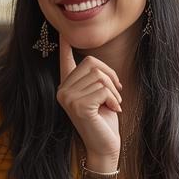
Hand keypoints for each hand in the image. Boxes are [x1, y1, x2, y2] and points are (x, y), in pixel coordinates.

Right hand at [56, 43, 121, 170]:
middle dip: (110, 76)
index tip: (63, 32)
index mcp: (66, 86)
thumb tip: (94, 65)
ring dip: (114, 91)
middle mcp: (62, 91)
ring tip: (114, 105)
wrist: (104, 147)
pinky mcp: (79, 107)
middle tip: (116, 94)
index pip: (65, 60)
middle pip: (92, 64)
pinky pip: (103, 90)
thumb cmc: (104, 120)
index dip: (64, 45)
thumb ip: (93, 80)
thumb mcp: (98, 96)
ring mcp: (68, 99)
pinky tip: (113, 110)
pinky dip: (114, 99)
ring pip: (100, 77)